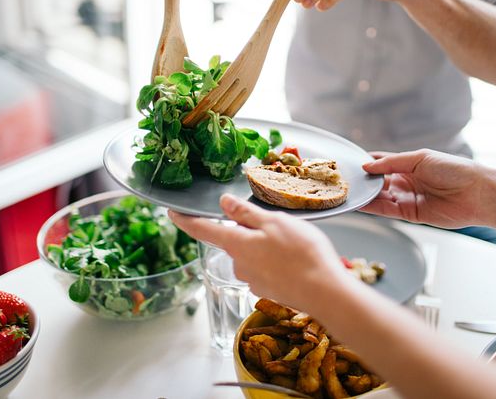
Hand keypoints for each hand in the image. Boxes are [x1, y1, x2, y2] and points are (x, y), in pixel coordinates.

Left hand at [168, 194, 347, 310]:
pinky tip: (296, 259)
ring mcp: (253, 280)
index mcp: (237, 244)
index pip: (202, 230)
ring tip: (294, 242)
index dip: (185, 220)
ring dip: (265, 247)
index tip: (171, 212)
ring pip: (252, 255)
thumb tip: (223, 202)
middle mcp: (239, 265)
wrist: (324, 292)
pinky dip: (277, 262)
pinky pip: (266, 269)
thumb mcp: (274, 222)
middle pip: (234, 241)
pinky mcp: (268, 290)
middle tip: (276, 223)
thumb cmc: (302, 253)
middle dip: (248, 231)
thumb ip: (246, 214)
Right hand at [360, 149, 487, 228]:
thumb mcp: (420, 159)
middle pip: (378, 181)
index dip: (366, 163)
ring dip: (365, 195)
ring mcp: (407, 198)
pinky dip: (373, 207)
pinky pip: (387, 210)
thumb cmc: (454, 170)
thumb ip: (391, 163)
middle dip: (363, 181)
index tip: (349, 164)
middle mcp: (406, 181)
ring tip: (348, 193)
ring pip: (380, 197)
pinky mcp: (410, 214)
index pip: (381, 162)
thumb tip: (367, 166)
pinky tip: (361, 203)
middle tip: (344, 180)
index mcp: (409, 164)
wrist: (476, 193)